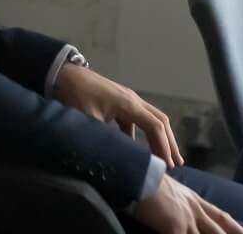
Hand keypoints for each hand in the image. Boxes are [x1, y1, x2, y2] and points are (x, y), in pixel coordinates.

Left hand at [52, 63, 184, 166]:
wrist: (65, 76)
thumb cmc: (76, 96)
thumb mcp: (88, 121)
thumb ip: (104, 138)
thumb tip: (115, 161)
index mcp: (129, 104)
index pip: (155, 126)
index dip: (163, 146)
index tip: (167, 166)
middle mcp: (134, 100)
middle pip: (160, 121)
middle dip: (170, 142)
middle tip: (177, 163)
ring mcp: (128, 100)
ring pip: (152, 119)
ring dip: (160, 137)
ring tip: (165, 158)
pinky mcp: (119, 103)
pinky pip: (138, 120)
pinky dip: (144, 135)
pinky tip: (138, 150)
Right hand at [132, 173, 242, 233]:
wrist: (142, 178)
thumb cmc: (152, 184)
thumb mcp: (174, 193)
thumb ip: (182, 203)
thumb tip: (183, 210)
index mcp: (197, 202)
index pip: (222, 217)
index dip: (237, 228)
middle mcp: (196, 211)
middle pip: (220, 230)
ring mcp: (187, 220)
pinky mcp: (175, 228)